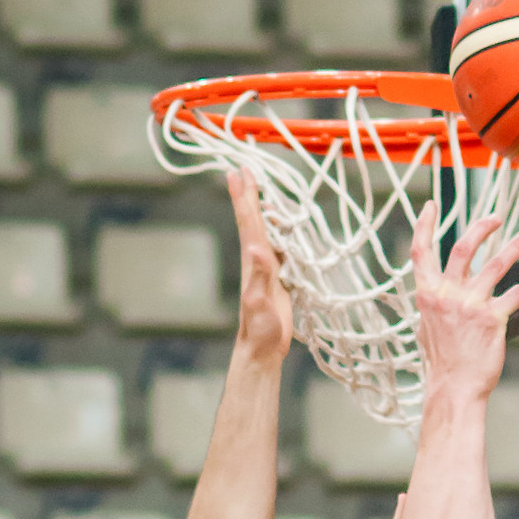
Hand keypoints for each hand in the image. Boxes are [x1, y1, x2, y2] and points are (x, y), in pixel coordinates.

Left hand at [229, 170, 292, 361]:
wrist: (261, 349)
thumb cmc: (260, 328)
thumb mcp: (259, 303)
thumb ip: (260, 277)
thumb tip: (258, 249)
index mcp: (254, 260)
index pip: (249, 222)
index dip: (245, 197)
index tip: (239, 172)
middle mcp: (258, 259)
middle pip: (253, 220)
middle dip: (249, 194)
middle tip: (243, 168)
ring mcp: (266, 268)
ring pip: (264, 230)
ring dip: (261, 208)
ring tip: (258, 188)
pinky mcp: (277, 278)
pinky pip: (278, 245)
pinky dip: (278, 230)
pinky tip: (280, 226)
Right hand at [411, 204, 518, 401]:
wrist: (454, 387)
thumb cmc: (442, 361)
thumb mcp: (426, 326)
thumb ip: (433, 302)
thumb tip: (434, 288)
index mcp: (427, 295)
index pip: (421, 252)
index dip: (424, 225)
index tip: (430, 204)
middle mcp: (447, 295)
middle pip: (463, 248)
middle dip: (481, 227)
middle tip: (496, 217)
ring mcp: (471, 305)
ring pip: (496, 264)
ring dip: (514, 246)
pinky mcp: (494, 318)